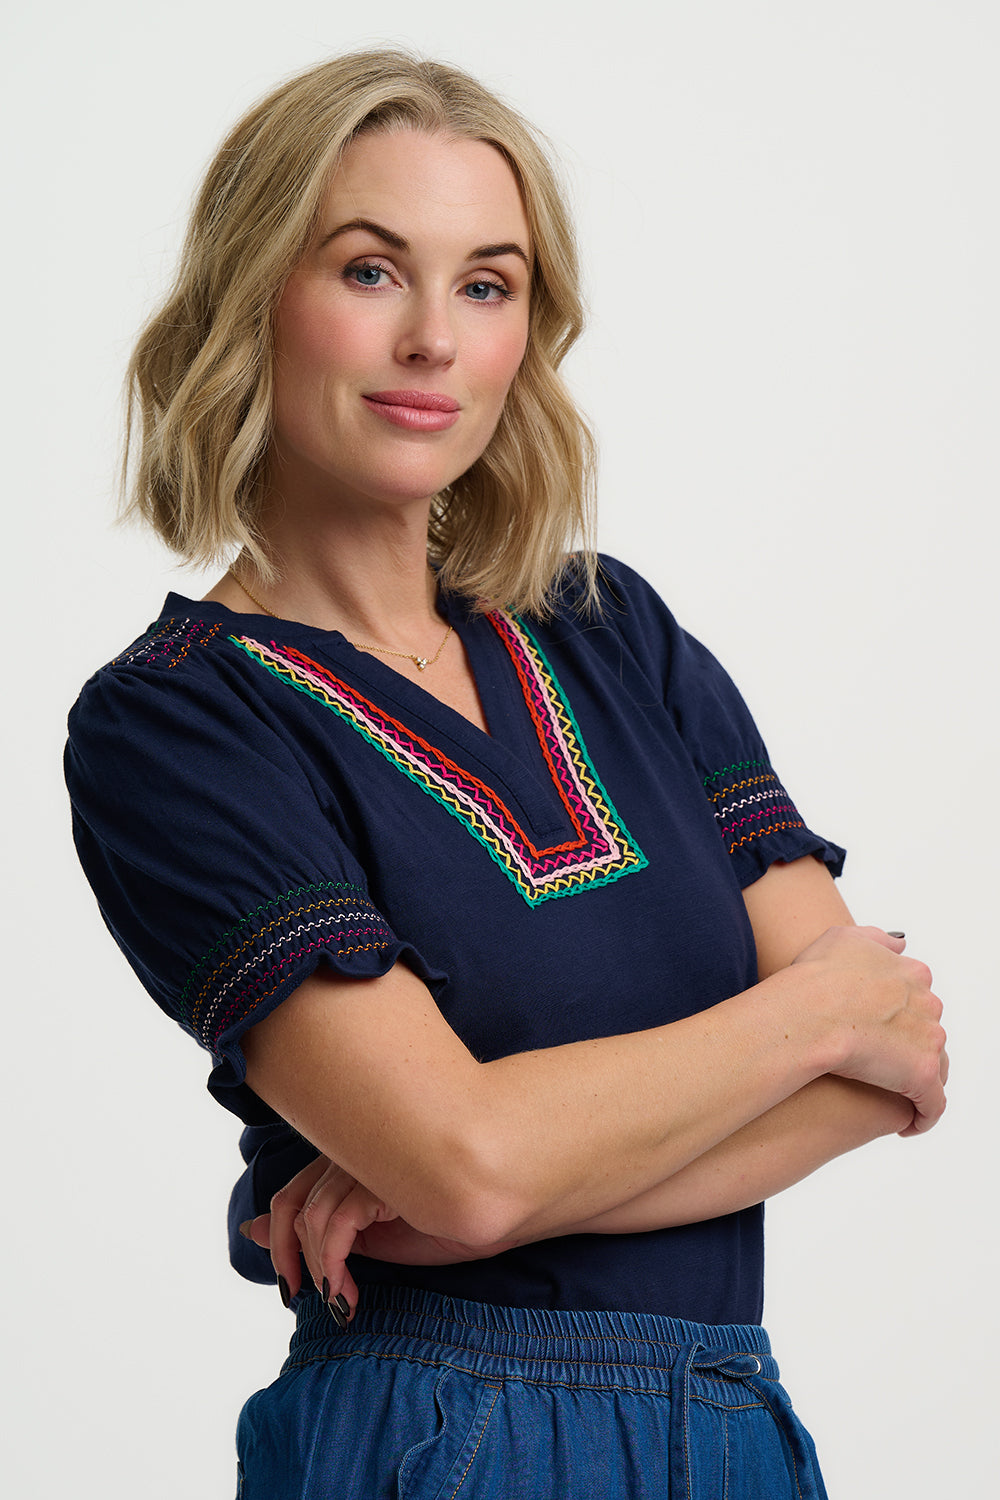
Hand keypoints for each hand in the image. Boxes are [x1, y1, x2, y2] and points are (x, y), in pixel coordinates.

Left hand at [243, 1155, 510, 1317]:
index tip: (291, 1284)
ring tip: (341, 1299)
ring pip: (313, 1218)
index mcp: (348, 1157)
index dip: (277, 1241)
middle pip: (292, 1203)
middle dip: (289, 1257)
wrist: (496, 1212)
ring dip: (320, 1269)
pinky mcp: (383, 1180)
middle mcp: (352, 1152)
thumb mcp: (370, 1235)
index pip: (290, 1194)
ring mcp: (368, 1162)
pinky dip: (333, 1265)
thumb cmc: (440, 1218)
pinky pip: (337, 1226)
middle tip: (305, 1296)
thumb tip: (250, 1229)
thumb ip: (318, 1232)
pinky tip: (349, 1292)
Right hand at [793, 926, 946, 1133]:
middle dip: (908, 1049)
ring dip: (916, 1083)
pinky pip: (932, 1104)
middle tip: (881, 1067)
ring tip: (893, 1097)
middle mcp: (927, 1004)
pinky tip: (906, 1127)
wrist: (809, 1013)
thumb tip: (898, 946)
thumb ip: (875, 939)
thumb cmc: (814, 977)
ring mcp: (928, 1040)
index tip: (879, 1032)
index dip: (897, 1019)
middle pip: (928, 1033)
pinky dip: (924, 1116)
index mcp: (912, 973)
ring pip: (933, 1068)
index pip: (917, 1000)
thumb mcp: (843, 937)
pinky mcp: (922, 1076)